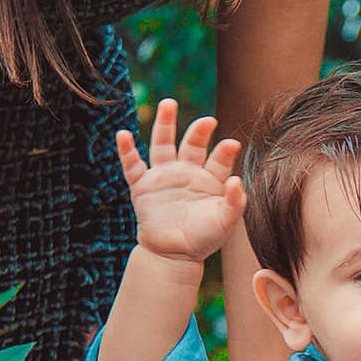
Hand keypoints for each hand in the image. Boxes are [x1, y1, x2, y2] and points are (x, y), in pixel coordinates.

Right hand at [117, 99, 244, 266]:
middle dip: (199, 131)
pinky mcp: (143, 186)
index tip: (231, 144)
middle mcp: (187, 172)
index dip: (224, 152)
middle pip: (192, 144)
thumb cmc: (203, 239)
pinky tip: (123, 134)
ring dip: (165, 124)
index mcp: (209, 179)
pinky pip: (132, 165)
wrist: (174, 257)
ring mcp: (164, 176)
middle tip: (208, 121)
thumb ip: (234, 202)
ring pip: (163, 144)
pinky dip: (126, 150)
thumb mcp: (224, 223)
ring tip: (169, 103)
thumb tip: (237, 180)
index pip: (218, 159)